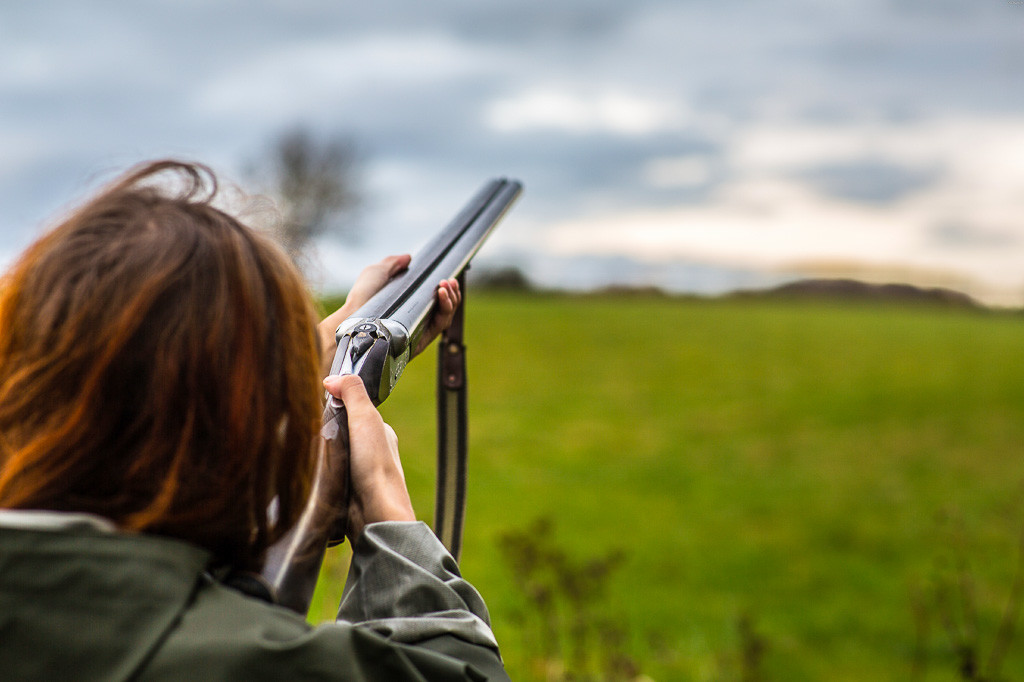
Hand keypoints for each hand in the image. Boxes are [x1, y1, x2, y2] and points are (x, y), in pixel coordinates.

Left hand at [317, 255, 462, 374]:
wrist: (353, 317)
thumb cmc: (361, 297)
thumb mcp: (376, 272)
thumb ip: (392, 264)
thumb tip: (408, 257)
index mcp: (408, 305)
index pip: (434, 298)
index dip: (445, 289)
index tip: (447, 278)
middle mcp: (415, 318)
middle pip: (445, 308)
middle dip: (452, 293)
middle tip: (448, 281)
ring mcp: (419, 330)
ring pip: (446, 316)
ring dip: (452, 299)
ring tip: (446, 285)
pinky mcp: (420, 340)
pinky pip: (440, 325)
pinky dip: (446, 309)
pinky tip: (442, 294)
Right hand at [323, 374, 414, 540]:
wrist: (374, 513)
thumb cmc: (375, 466)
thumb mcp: (365, 419)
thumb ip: (353, 393)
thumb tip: (334, 377)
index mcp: (379, 432)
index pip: (354, 409)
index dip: (335, 404)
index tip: (318, 403)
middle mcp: (371, 450)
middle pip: (341, 431)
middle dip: (325, 429)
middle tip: (308, 428)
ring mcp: (359, 471)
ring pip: (332, 452)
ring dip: (320, 452)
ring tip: (306, 450)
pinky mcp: (346, 489)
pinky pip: (327, 473)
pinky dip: (319, 470)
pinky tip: (310, 470)